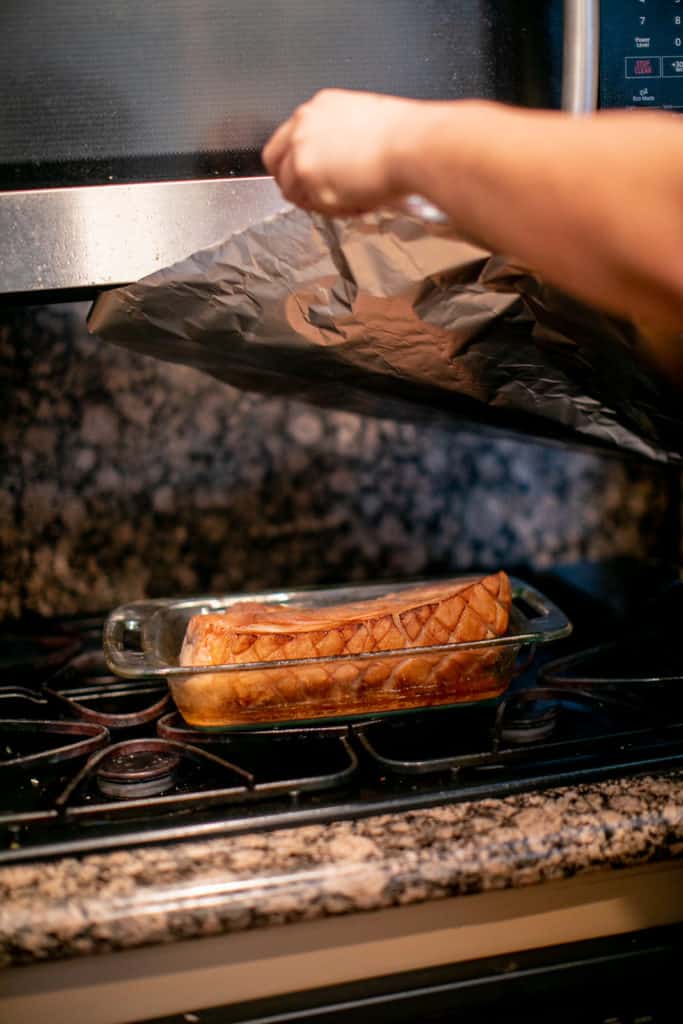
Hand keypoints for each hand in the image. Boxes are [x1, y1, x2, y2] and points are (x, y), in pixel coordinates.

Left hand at [262, 89, 418, 215]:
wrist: (413, 147)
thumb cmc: (405, 137)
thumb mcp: (366, 124)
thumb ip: (340, 140)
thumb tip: (338, 163)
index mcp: (319, 108)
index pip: (288, 138)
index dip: (295, 162)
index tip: (306, 176)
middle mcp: (304, 126)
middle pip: (275, 162)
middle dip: (291, 184)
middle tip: (313, 199)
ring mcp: (301, 153)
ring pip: (291, 190)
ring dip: (317, 201)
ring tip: (350, 200)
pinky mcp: (307, 178)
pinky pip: (311, 207)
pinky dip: (332, 211)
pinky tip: (357, 203)